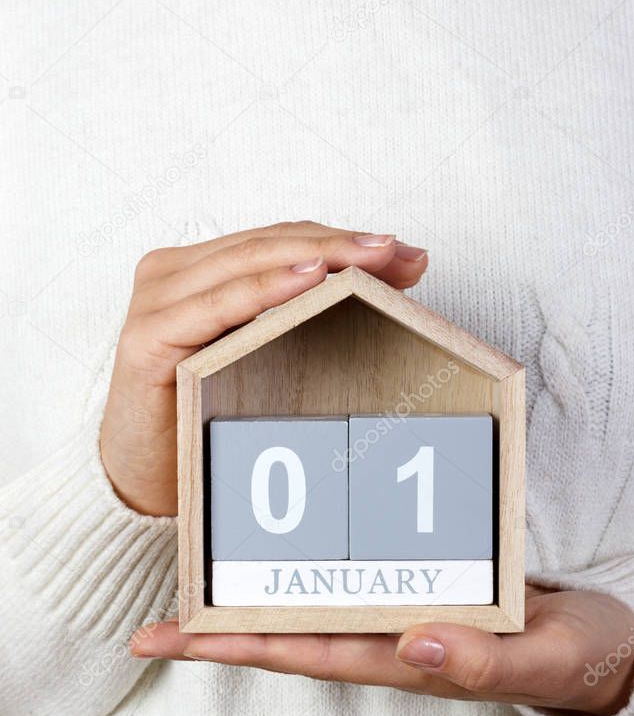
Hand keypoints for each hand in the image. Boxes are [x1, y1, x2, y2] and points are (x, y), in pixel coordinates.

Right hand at [101, 222, 427, 515]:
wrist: (144, 476)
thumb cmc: (204, 416)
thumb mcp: (264, 355)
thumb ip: (305, 312)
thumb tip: (394, 279)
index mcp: (201, 269)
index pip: (281, 239)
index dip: (342, 239)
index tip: (406, 253)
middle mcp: (174, 272)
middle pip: (270, 244)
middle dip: (341, 245)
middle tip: (399, 253)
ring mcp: (158, 299)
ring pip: (247, 262)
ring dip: (316, 256)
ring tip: (368, 257)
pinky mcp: (148, 335)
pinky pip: (217, 304)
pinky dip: (265, 289)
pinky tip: (309, 278)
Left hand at [130, 587, 633, 715]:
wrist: (602, 643)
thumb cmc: (573, 655)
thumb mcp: (542, 657)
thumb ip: (482, 658)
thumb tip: (411, 641)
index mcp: (405, 658)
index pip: (304, 652)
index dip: (233, 647)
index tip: (167, 642)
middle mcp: (389, 638)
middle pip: (289, 634)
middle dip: (218, 631)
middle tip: (149, 626)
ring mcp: (400, 614)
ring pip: (311, 604)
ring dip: (252, 595)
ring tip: (195, 575)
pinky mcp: (418, 585)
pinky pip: (351, 575)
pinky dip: (308, 562)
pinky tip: (283, 539)